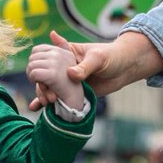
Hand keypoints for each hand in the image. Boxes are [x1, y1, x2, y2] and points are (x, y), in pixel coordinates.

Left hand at [26, 32, 83, 110]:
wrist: (77, 98)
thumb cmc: (69, 82)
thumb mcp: (66, 61)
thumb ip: (61, 46)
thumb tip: (53, 32)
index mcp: (60, 50)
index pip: (36, 50)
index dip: (35, 62)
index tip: (41, 72)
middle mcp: (58, 54)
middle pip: (31, 58)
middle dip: (32, 69)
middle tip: (39, 80)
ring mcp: (55, 63)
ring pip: (31, 66)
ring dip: (32, 77)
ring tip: (41, 83)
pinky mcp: (52, 74)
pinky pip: (33, 74)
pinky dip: (34, 81)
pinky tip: (42, 86)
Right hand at [28, 30, 162, 108]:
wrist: (126, 68)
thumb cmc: (112, 56)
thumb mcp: (98, 58)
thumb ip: (84, 67)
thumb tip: (70, 75)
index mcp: (67, 54)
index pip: (46, 58)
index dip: (39, 67)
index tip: (40, 78)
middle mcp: (64, 68)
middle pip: (44, 76)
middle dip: (42, 86)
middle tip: (48, 96)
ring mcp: (68, 81)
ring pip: (49, 88)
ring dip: (42, 95)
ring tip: (42, 104)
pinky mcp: (73, 93)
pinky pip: (58, 98)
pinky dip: (46, 103)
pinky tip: (36, 108)